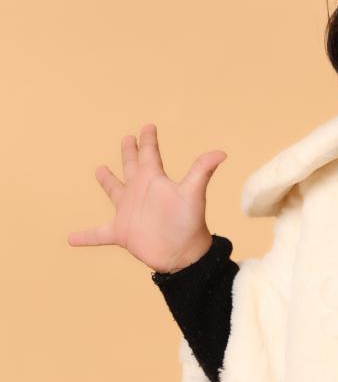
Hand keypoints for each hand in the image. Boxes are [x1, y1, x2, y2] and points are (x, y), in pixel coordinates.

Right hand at [67, 123, 227, 273]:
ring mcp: (129, 212)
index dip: (148, 140)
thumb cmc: (189, 224)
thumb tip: (222, 152)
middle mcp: (140, 192)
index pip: (150, 154)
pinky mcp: (121, 232)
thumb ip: (202, 171)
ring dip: (107, 181)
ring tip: (100, 170)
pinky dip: (86, 236)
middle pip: (131, 166)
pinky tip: (71, 239)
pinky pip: (98, 234)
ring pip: (114, 191)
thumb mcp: (193, 194)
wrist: (182, 256)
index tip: (148, 126)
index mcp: (154, 180)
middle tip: (127, 138)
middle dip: (129, 152)